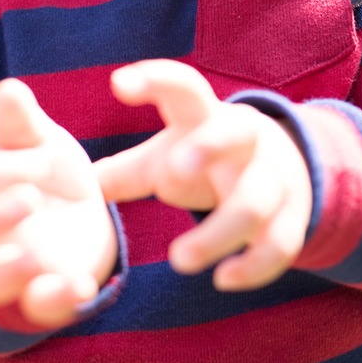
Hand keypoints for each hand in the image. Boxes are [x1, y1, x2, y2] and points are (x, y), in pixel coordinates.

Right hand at [0, 79, 117, 328]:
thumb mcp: (41, 146)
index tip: (42, 159)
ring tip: (41, 256)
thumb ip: (22, 125)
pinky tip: (80, 287)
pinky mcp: (42, 299)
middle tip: (28, 199)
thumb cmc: (47, 176)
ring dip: (11, 271)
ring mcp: (9, 271)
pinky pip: (37, 309)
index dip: (4, 168)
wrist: (80, 221)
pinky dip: (55, 300)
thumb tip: (10, 88)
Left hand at [95, 60, 311, 290]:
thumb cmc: (206, 159)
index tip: (118, 84)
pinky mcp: (290, 219)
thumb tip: (71, 185)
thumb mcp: (168, 156)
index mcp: (206, 117)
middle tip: (172, 175)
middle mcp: (244, 143)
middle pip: (234, 132)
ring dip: (217, 233)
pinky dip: (254, 266)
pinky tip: (223, 280)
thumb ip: (125, 171)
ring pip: (254, 201)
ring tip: (177, 260)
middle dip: (207, 148)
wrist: (286, 167)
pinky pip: (281, 244)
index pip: (185, 87)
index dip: (155, 82)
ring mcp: (273, 180)